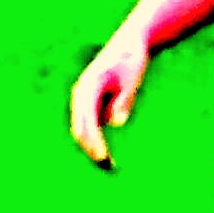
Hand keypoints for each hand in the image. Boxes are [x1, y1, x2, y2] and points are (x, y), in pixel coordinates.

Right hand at [70, 25, 149, 166]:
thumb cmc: (131, 61)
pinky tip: (106, 157)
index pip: (88, 119)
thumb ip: (124, 99)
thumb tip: (116, 122)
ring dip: (92, 148)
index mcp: (90, 86)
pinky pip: (89, 126)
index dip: (94, 141)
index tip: (103, 157)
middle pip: (80, 127)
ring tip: (109, 166)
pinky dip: (95, 141)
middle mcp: (82, 94)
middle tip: (108, 168)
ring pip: (83, 129)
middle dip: (91, 149)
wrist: (129, 44)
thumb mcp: (133, 79)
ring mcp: (84, 99)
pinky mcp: (91, 103)